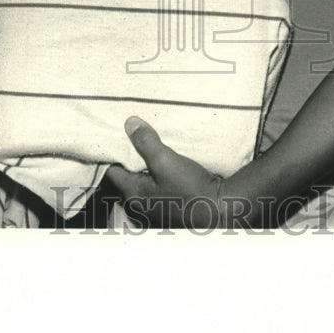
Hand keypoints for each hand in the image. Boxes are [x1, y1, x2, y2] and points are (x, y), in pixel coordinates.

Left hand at [106, 116, 222, 229]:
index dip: (112, 151)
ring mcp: (155, 208)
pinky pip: (156, 185)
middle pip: (126, 175)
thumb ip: (145, 142)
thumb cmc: (191, 189)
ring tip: (149, 144)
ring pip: (142, 180)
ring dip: (144, 164)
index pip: (111, 170)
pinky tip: (165, 161)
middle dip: (128, 156)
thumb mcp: (166, 160)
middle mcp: (140, 205)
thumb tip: (128, 123)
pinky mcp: (170, 206)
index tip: (116, 132)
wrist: (222, 209)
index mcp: (133, 194)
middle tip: (132, 134)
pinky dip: (156, 173)